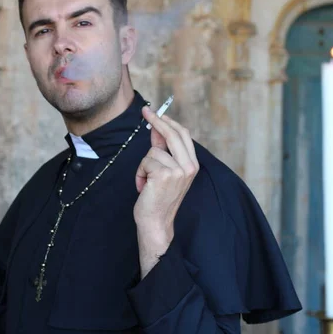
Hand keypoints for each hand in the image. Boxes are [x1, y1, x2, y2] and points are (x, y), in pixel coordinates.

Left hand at [134, 105, 198, 242]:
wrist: (155, 222)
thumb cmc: (158, 197)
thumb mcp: (164, 171)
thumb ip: (163, 151)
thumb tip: (157, 130)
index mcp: (192, 165)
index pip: (183, 135)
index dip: (169, 122)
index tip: (155, 112)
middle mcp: (189, 167)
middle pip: (173, 134)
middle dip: (157, 120)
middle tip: (145, 111)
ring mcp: (178, 170)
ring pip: (153, 151)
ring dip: (144, 166)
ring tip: (147, 182)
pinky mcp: (164, 174)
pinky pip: (145, 162)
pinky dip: (140, 173)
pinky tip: (144, 187)